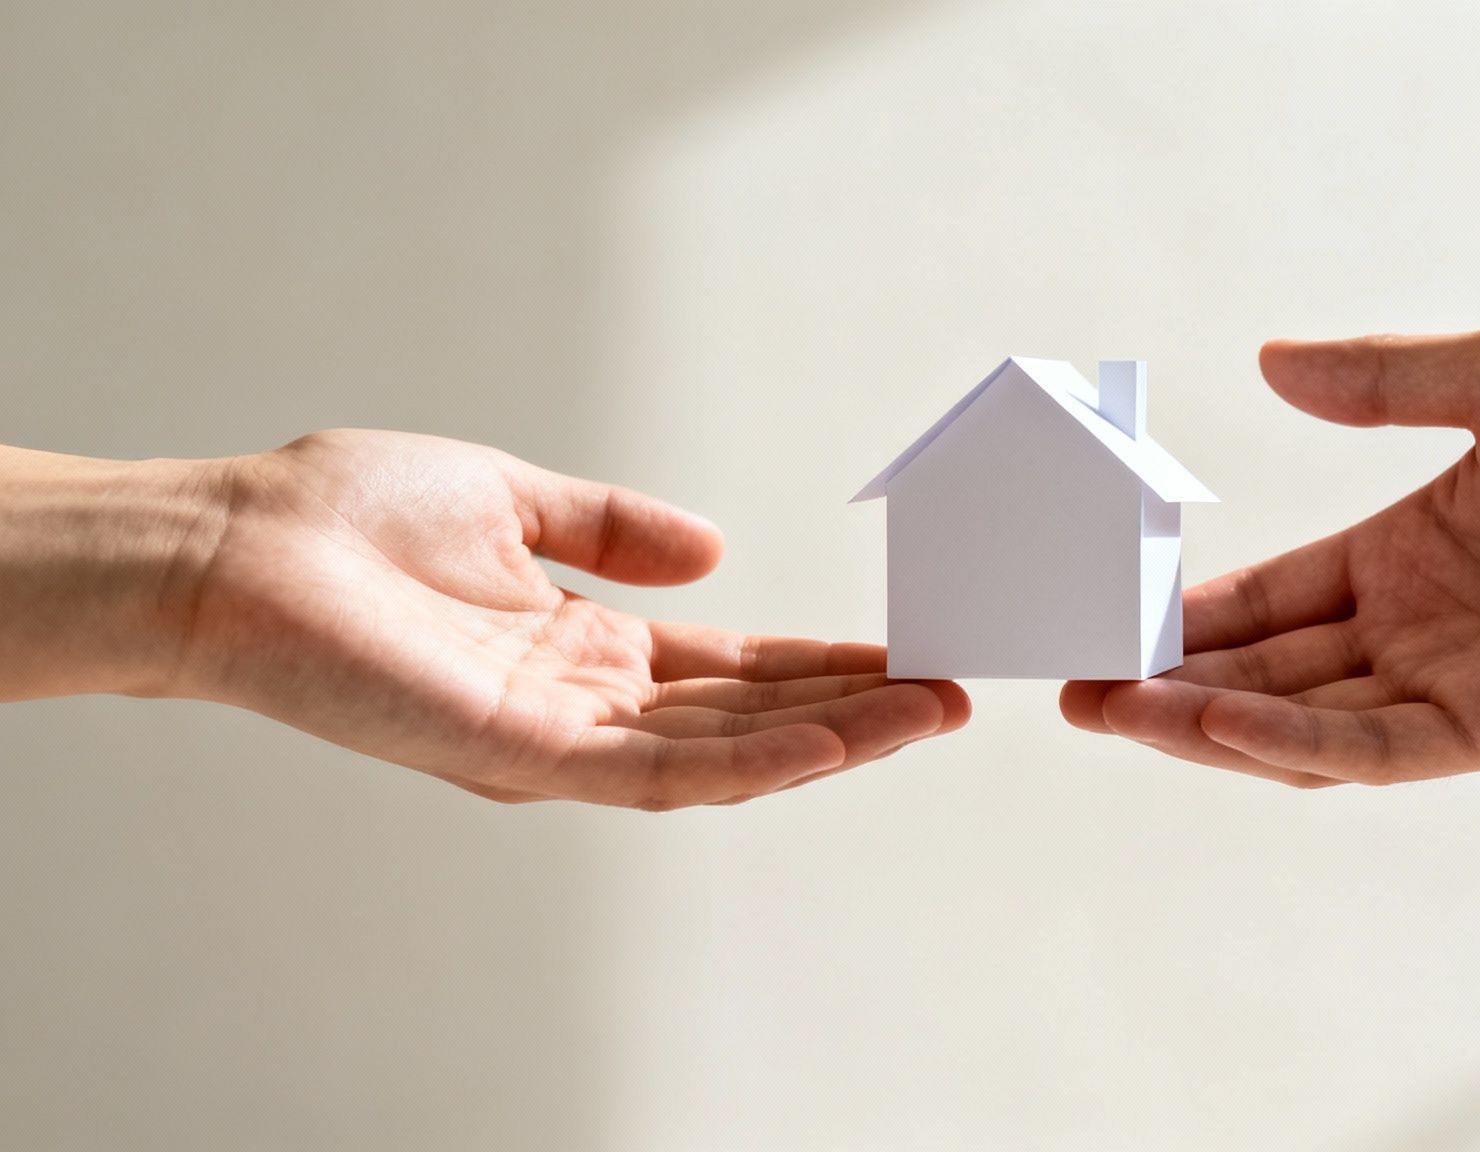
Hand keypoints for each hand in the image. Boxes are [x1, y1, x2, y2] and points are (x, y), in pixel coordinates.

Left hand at [172, 430, 966, 807]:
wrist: (237, 548)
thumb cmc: (343, 519)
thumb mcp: (509, 498)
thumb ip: (613, 527)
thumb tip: (717, 546)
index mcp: (585, 645)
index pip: (732, 667)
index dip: (823, 661)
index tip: (908, 647)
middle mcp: (585, 704)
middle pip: (748, 718)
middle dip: (855, 707)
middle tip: (954, 691)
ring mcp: (558, 738)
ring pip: (724, 759)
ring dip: (833, 739)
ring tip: (928, 714)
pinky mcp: (523, 755)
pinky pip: (659, 775)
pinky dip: (753, 763)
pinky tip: (833, 741)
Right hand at [1061, 323, 1479, 786]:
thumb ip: (1381, 380)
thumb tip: (1264, 363)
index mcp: (1402, 552)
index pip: (1264, 599)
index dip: (1181, 616)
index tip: (1100, 622)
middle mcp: (1415, 628)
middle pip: (1263, 670)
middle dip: (1165, 684)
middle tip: (1071, 686)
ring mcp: (1454, 683)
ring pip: (1301, 721)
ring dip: (1205, 722)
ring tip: (1111, 713)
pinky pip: (1377, 747)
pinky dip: (1294, 743)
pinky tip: (1219, 725)